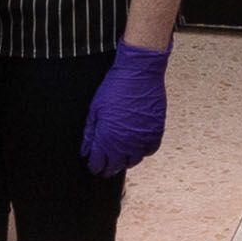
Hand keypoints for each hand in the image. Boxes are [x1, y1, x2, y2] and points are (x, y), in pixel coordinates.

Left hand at [81, 43, 170, 175]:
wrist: (140, 72)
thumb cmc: (116, 86)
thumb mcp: (95, 109)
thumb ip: (90, 133)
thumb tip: (86, 151)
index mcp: (106, 137)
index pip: (98, 163)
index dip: (95, 166)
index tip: (94, 166)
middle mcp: (125, 142)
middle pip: (115, 166)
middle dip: (108, 168)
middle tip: (106, 166)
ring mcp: (142, 138)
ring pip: (134, 161)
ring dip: (126, 161)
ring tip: (121, 156)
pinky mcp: (156, 132)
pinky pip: (150, 150)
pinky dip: (143, 151)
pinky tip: (137, 146)